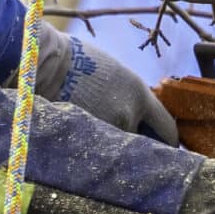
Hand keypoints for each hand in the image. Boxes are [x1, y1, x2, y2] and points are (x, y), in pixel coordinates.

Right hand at [35, 32, 179, 142]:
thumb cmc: (77, 60)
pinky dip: (96, 149)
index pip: (167, 128)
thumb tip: (138, 113)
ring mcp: (107, 129)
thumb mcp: (116, 74)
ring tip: (101, 139)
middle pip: (146, 144)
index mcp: (139, 95)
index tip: (166, 147)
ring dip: (115, 148)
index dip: (168, 141)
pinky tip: (84, 140)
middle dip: (141, 148)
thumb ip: (130, 96)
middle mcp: (129, 115)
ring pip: (120, 149)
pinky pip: (99, 150)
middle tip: (136, 153)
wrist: (46, 63)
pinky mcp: (86, 139)